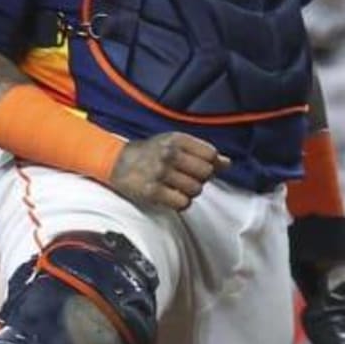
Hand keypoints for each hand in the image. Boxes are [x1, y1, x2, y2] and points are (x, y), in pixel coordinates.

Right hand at [109, 132, 227, 211]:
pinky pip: (182, 203)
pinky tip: (171, 196)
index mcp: (177, 139)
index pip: (211, 154)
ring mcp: (160, 173)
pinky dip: (180, 203)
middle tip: (187, 178)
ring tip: (177, 187)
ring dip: (190, 192)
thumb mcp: (175, 144)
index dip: (210, 164)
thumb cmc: (150, 153)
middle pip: (206, 173)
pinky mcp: (152, 192)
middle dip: (201, 179)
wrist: (117, 162)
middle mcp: (169, 154)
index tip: (200, 167)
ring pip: (196, 190)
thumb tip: (228, 163)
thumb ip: (201, 152)